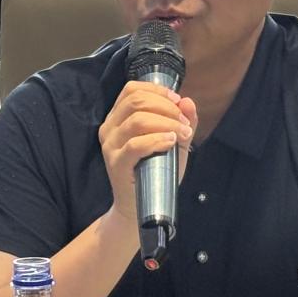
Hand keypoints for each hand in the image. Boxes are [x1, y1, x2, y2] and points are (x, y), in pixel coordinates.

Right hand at [97, 81, 197, 221]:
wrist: (139, 206)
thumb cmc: (155, 172)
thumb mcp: (172, 142)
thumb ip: (181, 122)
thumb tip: (188, 101)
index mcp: (118, 118)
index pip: (131, 90)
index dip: (157, 90)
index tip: (177, 100)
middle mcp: (110, 128)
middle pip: (136, 101)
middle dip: (166, 107)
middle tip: (184, 122)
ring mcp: (111, 146)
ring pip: (137, 120)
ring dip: (166, 122)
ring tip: (182, 133)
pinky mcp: (116, 163)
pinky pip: (135, 145)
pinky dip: (157, 139)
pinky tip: (171, 141)